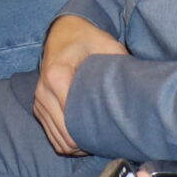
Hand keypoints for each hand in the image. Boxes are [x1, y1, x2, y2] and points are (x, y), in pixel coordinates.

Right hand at [32, 14, 126, 155]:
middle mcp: (43, 90)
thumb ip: (119, 61)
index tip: (110, 132)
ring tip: (97, 140)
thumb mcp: (106, 43)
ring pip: (57, 139)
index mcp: (57, 75)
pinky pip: (50, 134)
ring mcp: (38, 100)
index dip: (91, 132)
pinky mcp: (38, 105)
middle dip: (85, 142)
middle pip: (64, 134)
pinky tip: (83, 137)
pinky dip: (66, 141)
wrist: (62, 31)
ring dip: (76, 145)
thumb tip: (137, 85)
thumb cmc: (87, 38)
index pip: (71, 119)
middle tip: (107, 140)